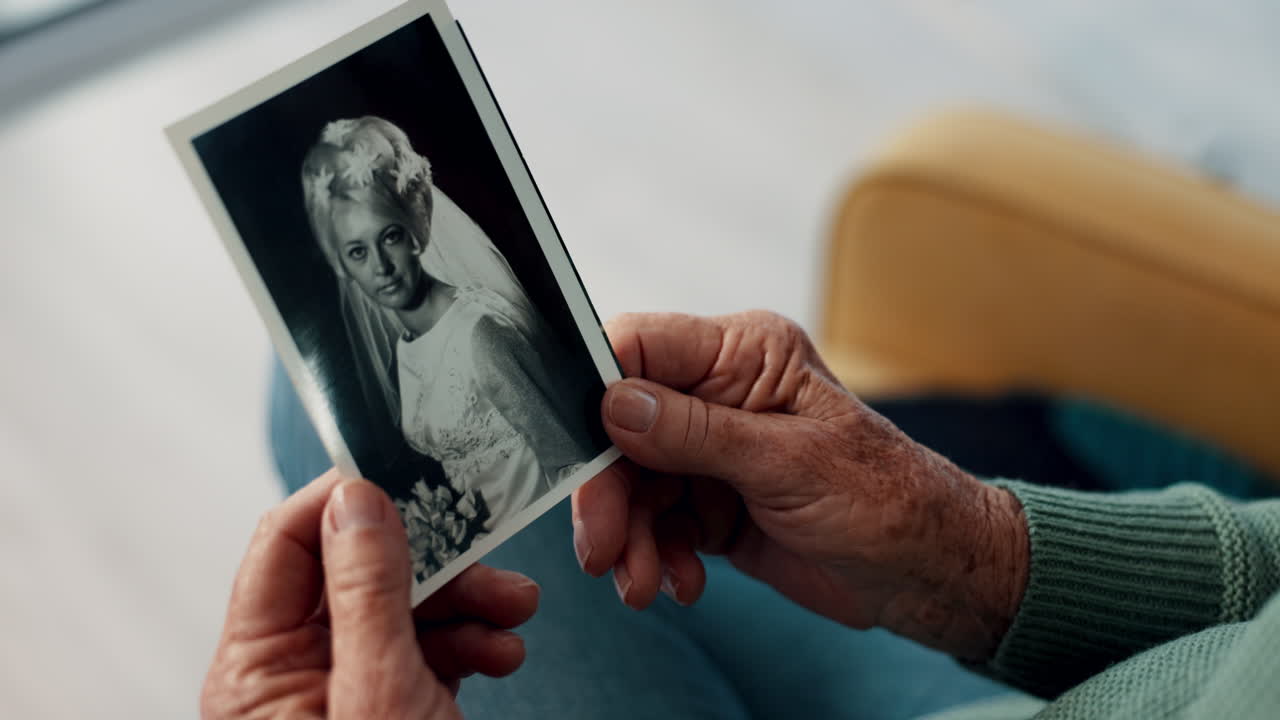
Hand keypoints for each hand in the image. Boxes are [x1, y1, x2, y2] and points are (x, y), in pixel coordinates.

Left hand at [203, 471, 538, 717]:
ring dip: (466, 603)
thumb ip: (366, 592)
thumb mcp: (376, 695)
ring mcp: (345, 688)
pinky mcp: (390, 703)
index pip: (282, 545)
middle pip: (356, 570)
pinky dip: (471, 643)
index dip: (340, 501)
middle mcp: (294, 671)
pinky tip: (501, 656)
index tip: (402, 474)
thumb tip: (354, 497)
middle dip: (431, 561)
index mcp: (257, 668)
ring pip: (403, 606)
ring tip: (513, 616)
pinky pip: (427, 647)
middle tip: (486, 556)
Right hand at [572, 312, 1027, 660]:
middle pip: (623, 426)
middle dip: (608, 491)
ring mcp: (714, 452)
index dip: (598, 389)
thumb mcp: (789, 463)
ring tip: (642, 584)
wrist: (928, 576)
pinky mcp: (711, 504)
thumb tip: (613, 404)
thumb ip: (696, 432)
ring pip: (633, 483)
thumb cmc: (887, 501)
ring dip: (630, 537)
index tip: (578, 449)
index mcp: (746, 356)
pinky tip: (681, 584)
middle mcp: (721, 396)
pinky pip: (657, 524)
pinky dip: (658, 557)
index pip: (642, 346)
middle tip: (602, 548)